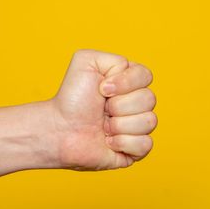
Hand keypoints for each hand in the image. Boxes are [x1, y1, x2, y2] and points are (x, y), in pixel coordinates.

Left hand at [49, 49, 156, 170]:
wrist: (59, 130)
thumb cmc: (72, 98)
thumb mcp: (86, 61)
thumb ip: (113, 58)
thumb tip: (131, 74)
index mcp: (130, 82)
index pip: (146, 76)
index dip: (125, 83)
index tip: (102, 88)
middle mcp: (137, 103)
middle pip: (149, 99)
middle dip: (119, 105)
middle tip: (102, 110)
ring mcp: (138, 127)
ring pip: (149, 121)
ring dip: (120, 125)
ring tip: (103, 127)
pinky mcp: (136, 150)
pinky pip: (145, 144)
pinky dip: (123, 143)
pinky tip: (108, 142)